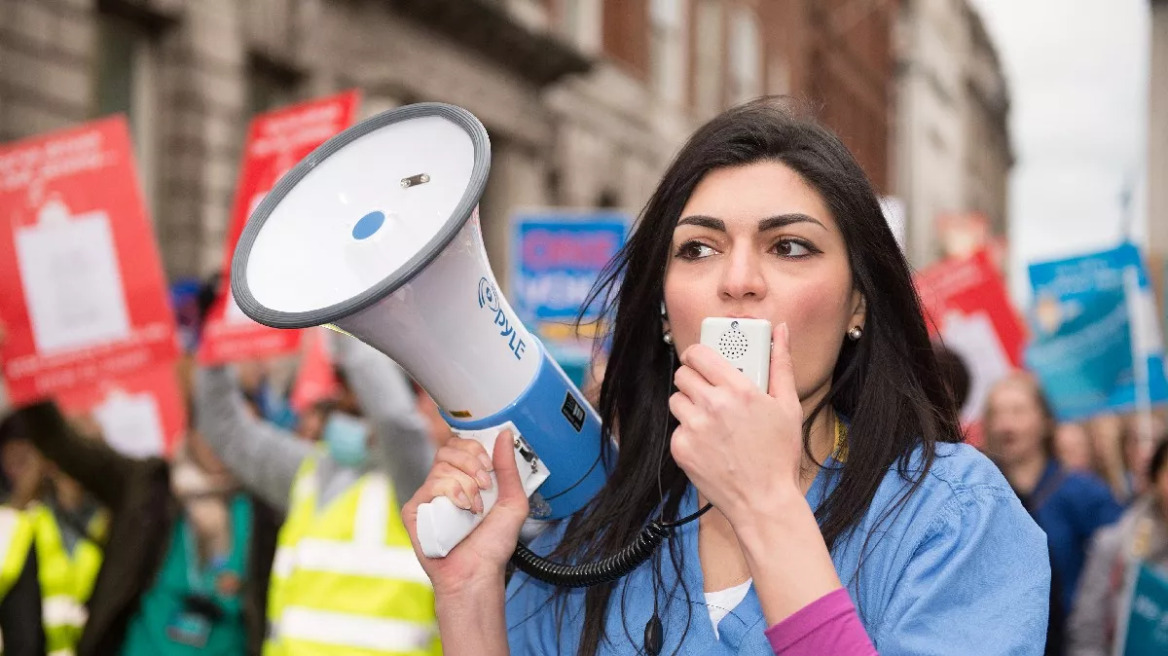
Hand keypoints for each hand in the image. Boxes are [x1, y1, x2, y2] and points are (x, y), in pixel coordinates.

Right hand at [403, 430, 528, 595]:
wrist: (478, 572)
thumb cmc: (494, 544)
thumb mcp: (513, 501)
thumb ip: (508, 467)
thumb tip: (505, 434)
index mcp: (465, 478)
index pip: (461, 445)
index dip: (474, 448)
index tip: (490, 466)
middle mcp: (444, 484)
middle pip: (448, 449)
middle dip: (471, 461)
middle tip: (485, 485)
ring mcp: (428, 497)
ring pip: (441, 466)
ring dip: (466, 484)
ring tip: (475, 508)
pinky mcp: (415, 510)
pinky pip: (430, 485)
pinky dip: (451, 492)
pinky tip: (462, 509)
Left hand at [668, 322, 803, 522]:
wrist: (763, 500)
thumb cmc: (779, 454)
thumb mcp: (788, 405)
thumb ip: (780, 363)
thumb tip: (781, 331)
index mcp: (738, 390)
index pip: (699, 354)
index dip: (697, 354)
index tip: (701, 359)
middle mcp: (712, 406)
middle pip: (683, 374)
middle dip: (694, 379)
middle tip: (708, 390)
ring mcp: (694, 428)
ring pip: (676, 400)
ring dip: (689, 405)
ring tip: (711, 419)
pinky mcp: (681, 449)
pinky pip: (677, 429)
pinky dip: (689, 433)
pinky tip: (709, 444)